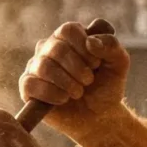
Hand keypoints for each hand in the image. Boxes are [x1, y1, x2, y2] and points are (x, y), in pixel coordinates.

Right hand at [22, 21, 131, 136]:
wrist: (98, 116)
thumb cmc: (106, 87)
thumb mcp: (118, 64)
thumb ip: (111, 46)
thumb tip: (91, 41)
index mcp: (68, 37)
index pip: (68, 30)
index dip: (84, 47)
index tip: (96, 63)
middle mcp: (49, 48)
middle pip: (57, 49)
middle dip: (78, 69)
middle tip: (89, 81)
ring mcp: (36, 67)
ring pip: (44, 67)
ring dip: (67, 83)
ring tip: (78, 93)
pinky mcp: (28, 87)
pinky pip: (30, 84)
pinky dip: (52, 94)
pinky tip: (64, 99)